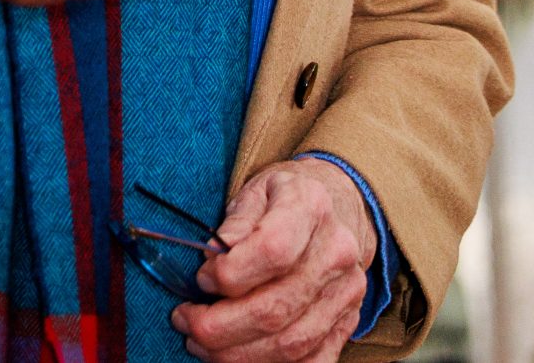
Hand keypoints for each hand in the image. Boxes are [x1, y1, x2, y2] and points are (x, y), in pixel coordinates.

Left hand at [175, 159, 374, 362]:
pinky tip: (238, 357)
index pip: (273, 250)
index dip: (231, 273)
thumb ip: (235, 222)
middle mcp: (336, 252)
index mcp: (310, 206)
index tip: (202, 280)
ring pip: (292, 342)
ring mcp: (346, 292)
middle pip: (277, 307)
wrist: (336, 207)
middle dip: (220, 325)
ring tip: (202, 344)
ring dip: (238, 353)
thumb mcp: (255, 189)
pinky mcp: (347, 322)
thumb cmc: (283, 198)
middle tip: (186, 322)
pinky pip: (313, 361)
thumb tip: (214, 257)